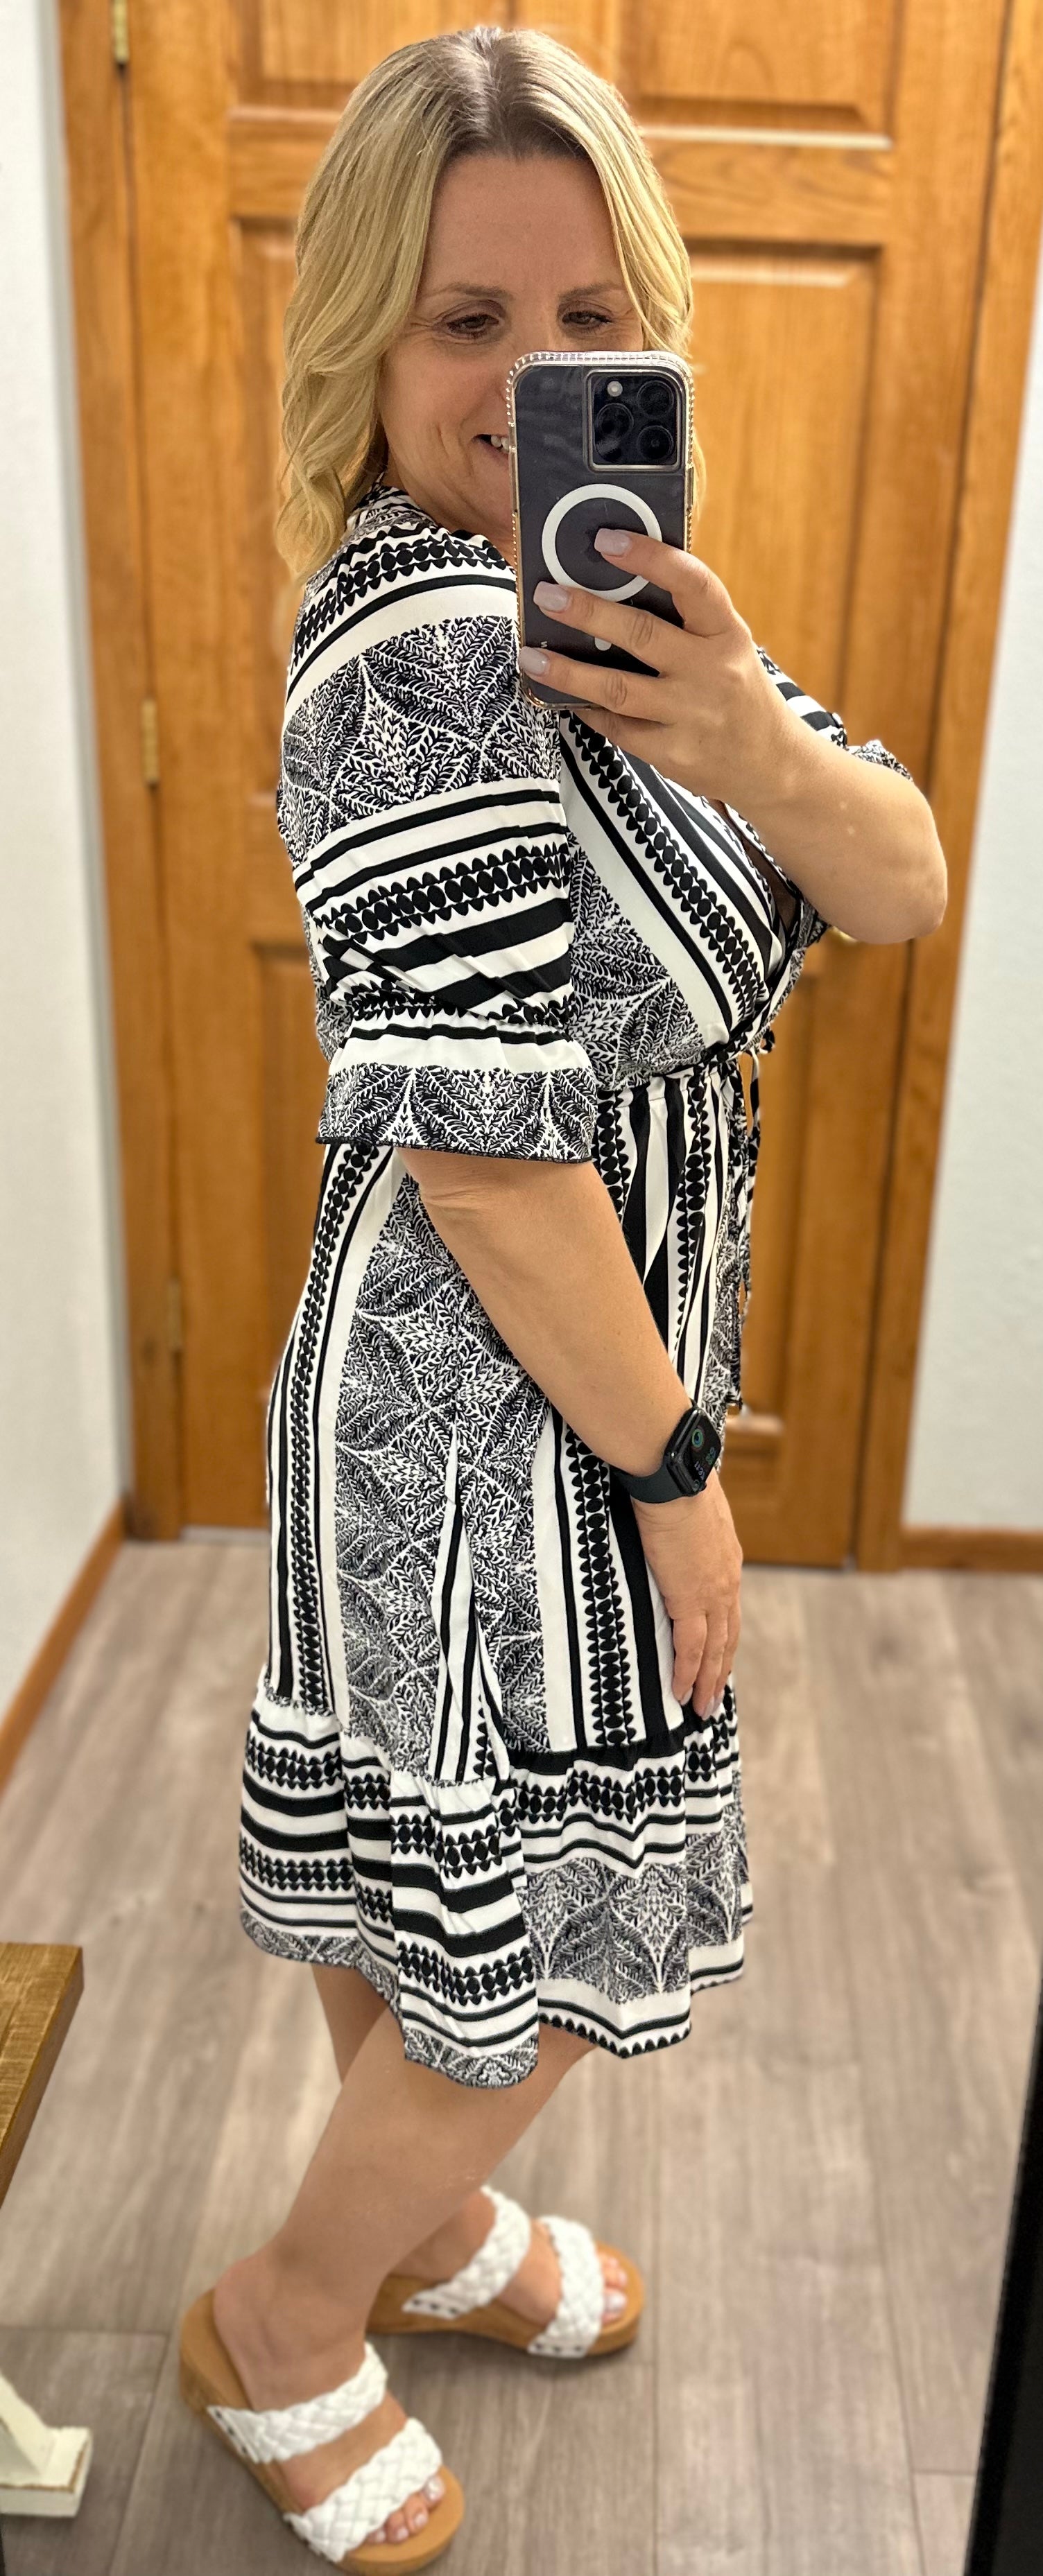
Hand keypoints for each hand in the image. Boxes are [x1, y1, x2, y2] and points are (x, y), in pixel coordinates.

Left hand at [519, 530, 795, 813]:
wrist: (770, 764)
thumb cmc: (735, 691)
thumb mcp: (725, 646)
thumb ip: (684, 619)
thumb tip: (612, 584)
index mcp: (727, 633)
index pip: (692, 583)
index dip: (650, 557)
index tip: (607, 539)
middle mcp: (711, 672)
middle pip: (641, 635)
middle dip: (588, 612)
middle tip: (547, 596)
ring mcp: (691, 715)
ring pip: (617, 688)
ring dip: (567, 670)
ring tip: (531, 653)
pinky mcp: (672, 753)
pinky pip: (617, 727)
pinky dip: (586, 708)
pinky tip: (562, 694)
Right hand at [633, 1470, 741, 1716]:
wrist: (676, 1477)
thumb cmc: (676, 1481)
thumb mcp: (691, 1506)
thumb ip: (687, 1524)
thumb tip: (672, 1521)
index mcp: (727, 1560)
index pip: (728, 1609)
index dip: (724, 1637)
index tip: (718, 1657)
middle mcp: (727, 1582)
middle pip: (727, 1637)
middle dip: (720, 1670)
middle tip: (713, 1698)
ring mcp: (712, 1594)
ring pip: (715, 1650)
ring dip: (708, 1682)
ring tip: (701, 1709)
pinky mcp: (690, 1600)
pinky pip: (690, 1648)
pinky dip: (688, 1674)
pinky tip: (682, 1694)